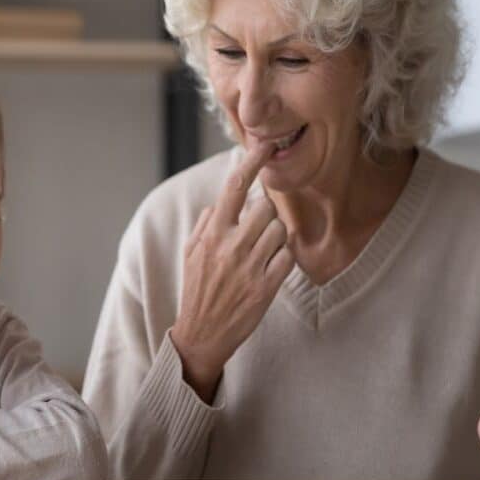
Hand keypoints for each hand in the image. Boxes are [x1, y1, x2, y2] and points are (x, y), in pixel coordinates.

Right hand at [171, 140, 294, 401]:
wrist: (201, 334)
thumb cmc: (197, 290)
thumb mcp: (191, 253)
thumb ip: (206, 224)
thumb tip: (220, 202)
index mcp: (211, 234)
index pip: (233, 188)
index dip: (251, 162)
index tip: (264, 145)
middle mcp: (230, 247)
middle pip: (265, 208)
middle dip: (266, 215)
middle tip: (258, 231)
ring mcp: (249, 268)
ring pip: (279, 231)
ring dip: (276, 237)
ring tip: (262, 252)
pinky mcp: (265, 288)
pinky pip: (287, 258)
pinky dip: (284, 258)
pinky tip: (271, 267)